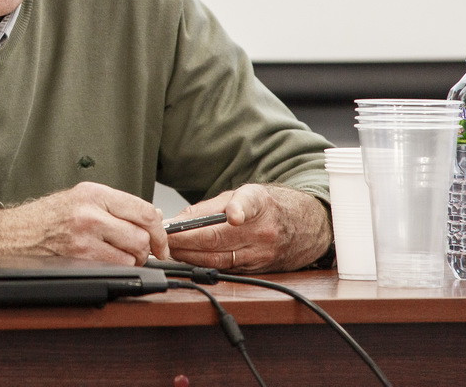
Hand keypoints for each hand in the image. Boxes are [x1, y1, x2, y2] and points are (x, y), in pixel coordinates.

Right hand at [0, 181, 169, 265]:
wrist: (12, 235)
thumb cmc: (44, 218)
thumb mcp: (80, 198)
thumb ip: (114, 206)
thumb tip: (152, 219)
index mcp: (93, 193)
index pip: (144, 209)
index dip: (160, 231)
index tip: (161, 242)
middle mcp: (90, 211)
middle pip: (141, 235)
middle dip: (145, 249)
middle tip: (138, 252)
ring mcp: (83, 236)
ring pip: (131, 255)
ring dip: (130, 261)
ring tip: (115, 256)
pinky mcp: (78, 258)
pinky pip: (114, 268)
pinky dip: (116, 270)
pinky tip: (102, 264)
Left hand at [165, 184, 330, 272]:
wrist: (303, 227)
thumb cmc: (268, 207)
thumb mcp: (242, 194)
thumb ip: (209, 207)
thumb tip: (177, 221)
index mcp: (260, 205)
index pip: (249, 205)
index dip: (238, 210)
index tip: (233, 215)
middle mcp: (264, 231)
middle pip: (218, 239)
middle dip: (185, 241)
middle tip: (162, 239)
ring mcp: (261, 254)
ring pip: (218, 260)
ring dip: (189, 257)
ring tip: (168, 251)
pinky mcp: (256, 270)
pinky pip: (224, 269)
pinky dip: (202, 265)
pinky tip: (186, 260)